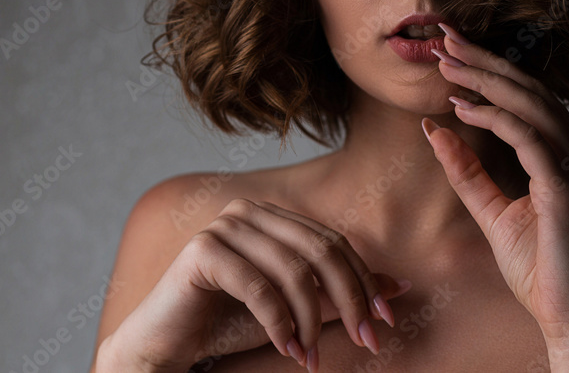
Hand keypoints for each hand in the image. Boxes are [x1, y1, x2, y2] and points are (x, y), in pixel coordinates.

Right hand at [101, 198, 410, 371]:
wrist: (169, 343)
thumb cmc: (231, 322)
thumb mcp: (299, 309)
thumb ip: (341, 296)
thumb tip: (399, 286)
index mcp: (273, 216)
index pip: (334, 242)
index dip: (364, 281)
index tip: (385, 322)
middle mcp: (249, 211)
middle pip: (321, 250)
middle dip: (349, 300)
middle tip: (366, 341)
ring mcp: (224, 225)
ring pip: (293, 270)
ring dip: (312, 321)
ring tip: (313, 357)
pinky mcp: (203, 250)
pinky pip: (258, 286)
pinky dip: (279, 322)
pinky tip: (287, 349)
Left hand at [421, 23, 568, 360]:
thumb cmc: (540, 269)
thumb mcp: (493, 212)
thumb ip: (467, 172)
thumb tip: (434, 130)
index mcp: (567, 157)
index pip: (527, 98)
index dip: (490, 70)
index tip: (452, 52)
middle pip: (530, 90)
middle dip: (485, 61)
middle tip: (445, 39)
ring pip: (532, 104)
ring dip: (486, 79)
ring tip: (447, 64)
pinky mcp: (568, 188)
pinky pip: (530, 138)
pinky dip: (496, 117)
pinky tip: (462, 106)